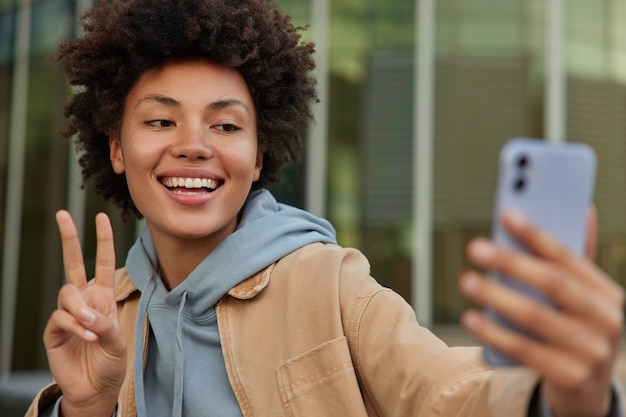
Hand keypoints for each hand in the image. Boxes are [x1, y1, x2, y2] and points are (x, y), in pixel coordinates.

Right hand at [43, 211, 125, 416]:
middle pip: (74, 263)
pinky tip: (88, 338)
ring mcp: (68, 314)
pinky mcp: (54, 330)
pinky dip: (76, 327)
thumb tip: (85, 314)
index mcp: (103, 297)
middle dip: (69, 238)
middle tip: (62, 215)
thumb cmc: (111, 362)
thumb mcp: (118, 340)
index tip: (101, 217)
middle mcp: (84, 300)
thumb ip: (105, 324)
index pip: (104, 263)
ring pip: (66, 294)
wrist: (96, 388)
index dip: (103, 241)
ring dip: (80, 309)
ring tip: (92, 329)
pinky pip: (61, 319)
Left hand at [459, 208, 623, 416]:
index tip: (507, 214)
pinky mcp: (573, 376)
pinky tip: (470, 318)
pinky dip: (494, 333)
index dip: (538, 234)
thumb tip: (585, 209)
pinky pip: (525, 350)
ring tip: (467, 280)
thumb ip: (574, 261)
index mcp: (610, 294)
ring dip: (497, 295)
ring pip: (536, 316)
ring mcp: (594, 351)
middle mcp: (609, 321)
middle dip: (511, 262)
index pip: (570, 257)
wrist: (586, 393)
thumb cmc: (576, 333)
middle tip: (475, 248)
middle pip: (553, 283)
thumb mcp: (581, 300)